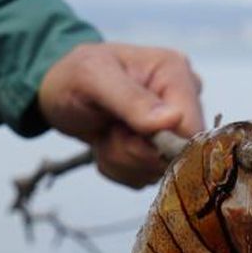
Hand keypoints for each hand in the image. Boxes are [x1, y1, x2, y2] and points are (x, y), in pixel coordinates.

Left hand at [38, 42, 204, 188]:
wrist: (58, 91)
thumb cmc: (74, 75)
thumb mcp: (94, 78)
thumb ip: (132, 100)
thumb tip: (173, 120)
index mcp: (176, 74)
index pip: (193, 130)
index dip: (161, 145)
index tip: (128, 134)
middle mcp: (182, 102)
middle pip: (175, 156)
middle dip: (132, 152)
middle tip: (109, 129)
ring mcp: (171, 129)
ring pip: (157, 172)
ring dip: (121, 160)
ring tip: (105, 132)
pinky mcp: (157, 151)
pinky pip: (143, 178)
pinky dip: (118, 168)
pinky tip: (108, 142)